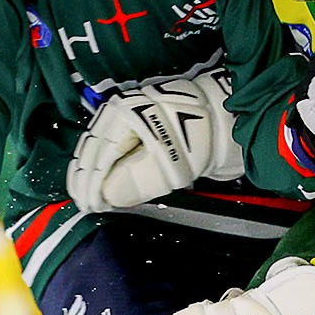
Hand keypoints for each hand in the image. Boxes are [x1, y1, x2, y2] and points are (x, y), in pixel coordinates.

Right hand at [65, 72, 244, 212]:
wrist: (233, 120)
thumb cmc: (204, 139)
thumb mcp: (173, 166)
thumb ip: (137, 180)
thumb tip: (107, 195)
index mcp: (128, 114)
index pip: (100, 153)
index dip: (90, 182)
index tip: (87, 205)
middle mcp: (124, 110)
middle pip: (94, 146)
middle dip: (85, 177)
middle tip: (81, 203)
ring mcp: (131, 114)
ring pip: (100, 144)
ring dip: (91, 170)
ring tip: (85, 194)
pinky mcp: (141, 123)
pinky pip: (113, 144)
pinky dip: (104, 162)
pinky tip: (101, 178)